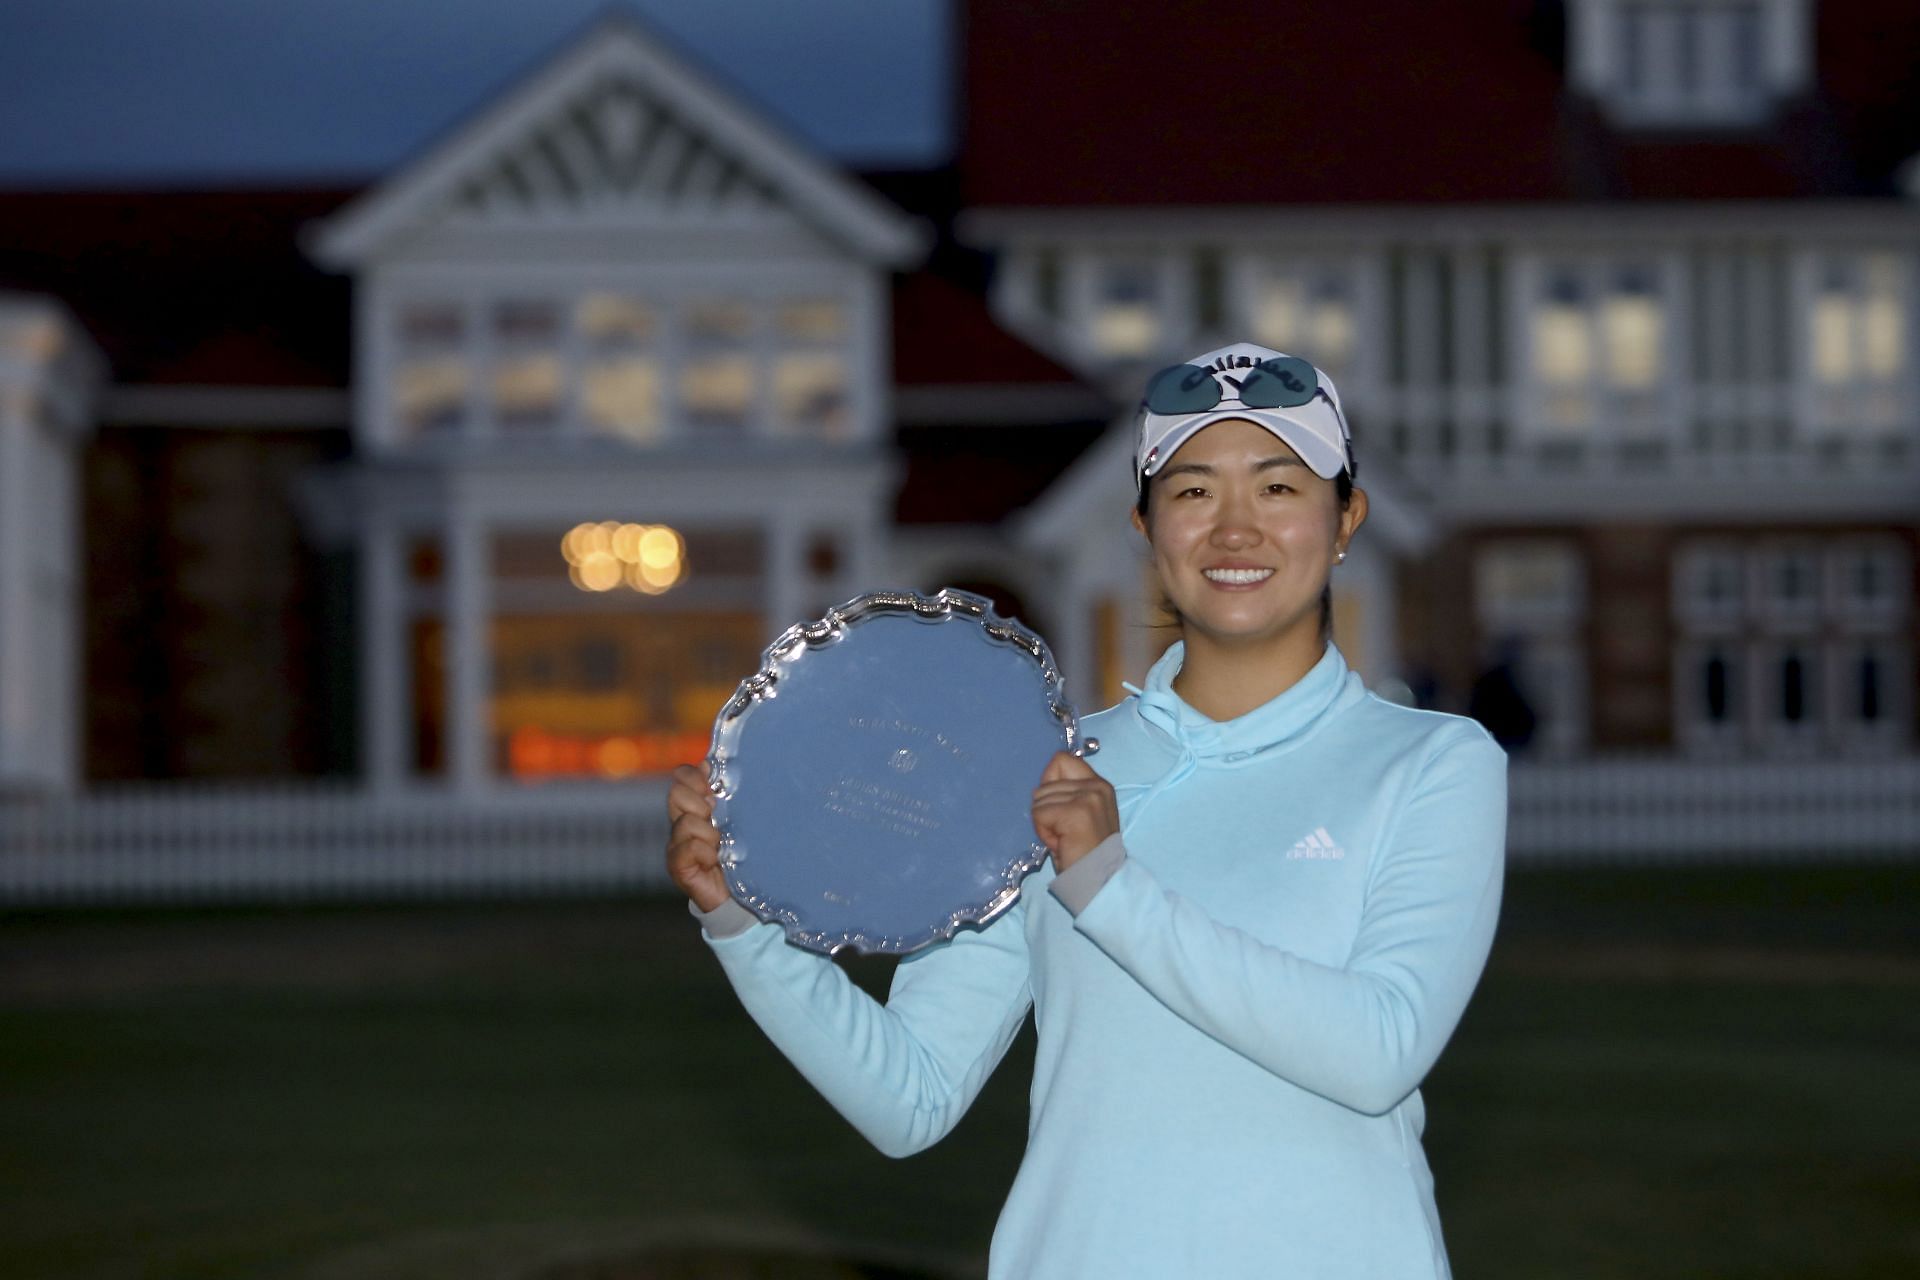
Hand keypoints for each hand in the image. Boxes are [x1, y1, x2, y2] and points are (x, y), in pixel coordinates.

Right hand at [665, 764, 729, 911]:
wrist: (742, 895)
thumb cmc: (743, 853)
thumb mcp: (740, 819)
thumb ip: (729, 793)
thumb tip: (713, 763)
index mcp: (695, 806)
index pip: (682, 776)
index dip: (695, 776)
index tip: (714, 788)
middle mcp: (681, 822)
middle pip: (676, 794)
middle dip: (700, 803)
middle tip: (717, 819)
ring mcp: (677, 845)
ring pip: (686, 822)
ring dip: (709, 833)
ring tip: (721, 846)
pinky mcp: (678, 866)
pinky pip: (688, 847)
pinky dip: (705, 852)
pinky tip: (715, 860)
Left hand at [1031, 751, 1119, 872]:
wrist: (1098, 881)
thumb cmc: (1085, 853)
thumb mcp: (1080, 814)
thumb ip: (1067, 794)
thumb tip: (1041, 784)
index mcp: (1099, 784)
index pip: (1061, 760)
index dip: (1050, 783)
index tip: (1059, 809)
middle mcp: (1096, 786)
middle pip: (1045, 783)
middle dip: (1046, 810)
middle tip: (1064, 832)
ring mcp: (1088, 797)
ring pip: (1039, 799)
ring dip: (1045, 823)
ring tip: (1064, 838)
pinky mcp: (1076, 812)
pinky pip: (1039, 813)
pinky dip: (1044, 832)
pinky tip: (1061, 843)